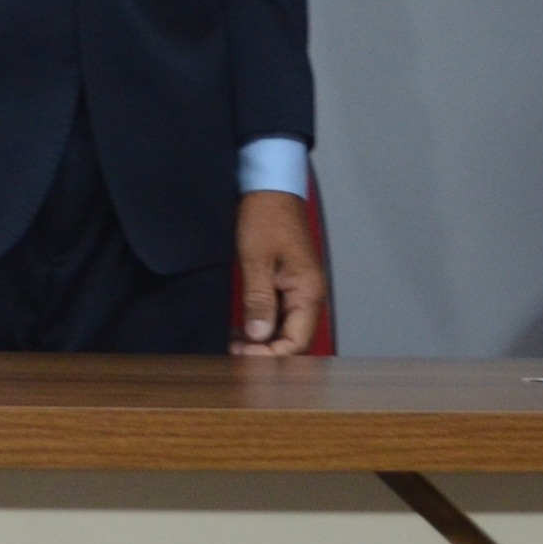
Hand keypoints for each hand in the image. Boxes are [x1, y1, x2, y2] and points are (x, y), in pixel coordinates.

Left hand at [231, 188, 326, 356]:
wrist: (267, 186)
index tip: (243, 358)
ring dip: (262, 341)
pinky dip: (261, 325)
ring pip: (285, 329)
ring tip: (234, 345)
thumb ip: (259, 300)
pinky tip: (240, 330)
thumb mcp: (256, 259)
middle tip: (234, 355)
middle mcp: (308, 294)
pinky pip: (278, 314)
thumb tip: (259, 335)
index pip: (297, 342)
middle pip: (293, 340)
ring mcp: (298, 289)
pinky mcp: (286, 282)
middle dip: (265, 352)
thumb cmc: (265, 215)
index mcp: (308, 291)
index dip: (271, 356)